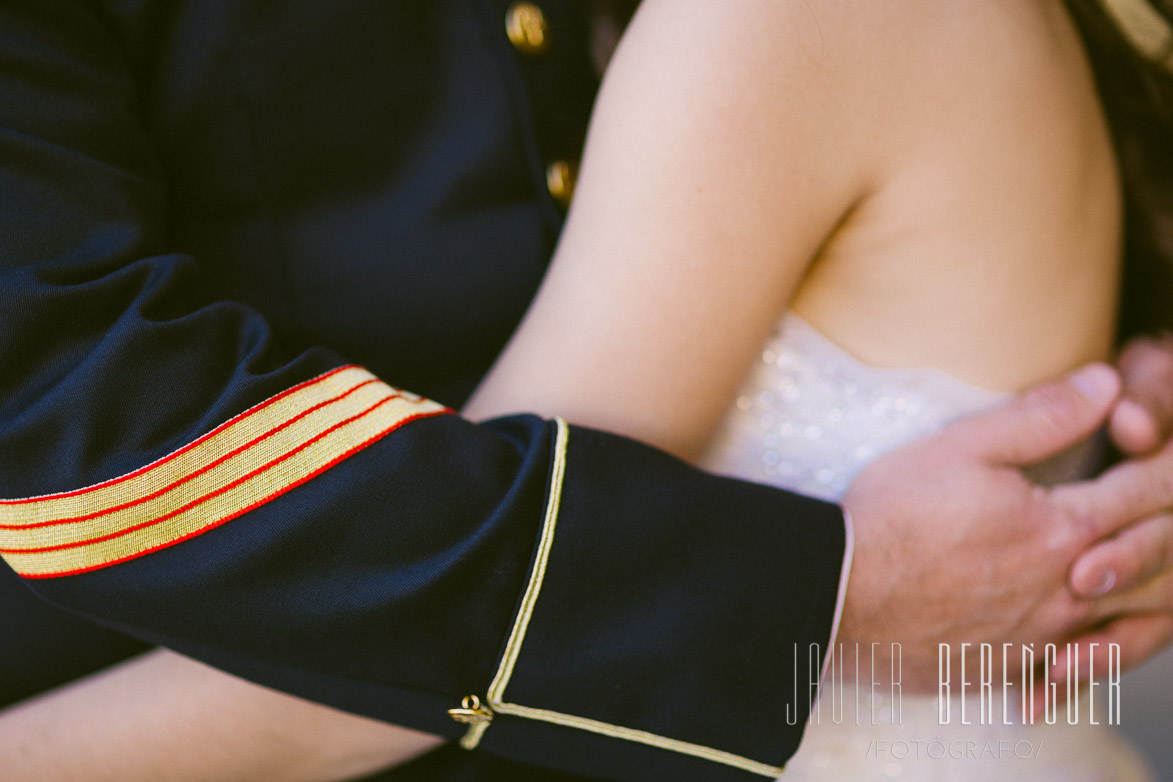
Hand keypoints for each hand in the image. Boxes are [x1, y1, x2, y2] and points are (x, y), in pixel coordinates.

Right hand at [838, 363, 1172, 690]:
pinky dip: (1100, 652)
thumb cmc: (892, 516)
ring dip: (1149, 588)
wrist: (838, 594)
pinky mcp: (1011, 667)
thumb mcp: (961, 447)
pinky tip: (1093, 643)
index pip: (1149, 490)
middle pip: (1158, 561)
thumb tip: (1106, 384)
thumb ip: (1042, 416)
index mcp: (1063, 529)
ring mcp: (1042, 637)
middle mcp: (1067, 590)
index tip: (1169, 448)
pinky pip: (1080, 669)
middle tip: (1170, 506)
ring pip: (1132, 621)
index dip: (1169, 464)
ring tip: (1151, 571)